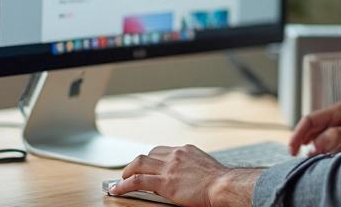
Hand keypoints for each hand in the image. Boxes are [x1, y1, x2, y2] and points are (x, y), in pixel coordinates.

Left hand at [110, 145, 259, 206]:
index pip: (162, 150)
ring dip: (127, 172)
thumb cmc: (220, 180)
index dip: (151, 158)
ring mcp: (169, 167)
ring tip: (121, 180)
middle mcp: (175, 154)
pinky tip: (117, 190)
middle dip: (137, 163)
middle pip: (148, 154)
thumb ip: (193, 165)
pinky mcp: (164, 182)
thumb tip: (187, 173)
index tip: (147, 164)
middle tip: (130, 172)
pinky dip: (123, 185)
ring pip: (138, 163)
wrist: (223, 185)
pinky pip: (137, 181)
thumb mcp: (205, 166)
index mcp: (186, 150)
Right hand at [289, 102, 340, 156]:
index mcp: (337, 110)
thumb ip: (338, 135)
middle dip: (300, 140)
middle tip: (293, 155)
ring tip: (307, 157)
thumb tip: (317, 142)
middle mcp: (334, 115)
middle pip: (310, 126)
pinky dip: (317, 148)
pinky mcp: (338, 134)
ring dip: (309, 145)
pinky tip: (316, 155)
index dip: (299, 133)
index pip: (310, 119)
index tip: (292, 148)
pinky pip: (322, 140)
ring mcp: (335, 124)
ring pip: (314, 134)